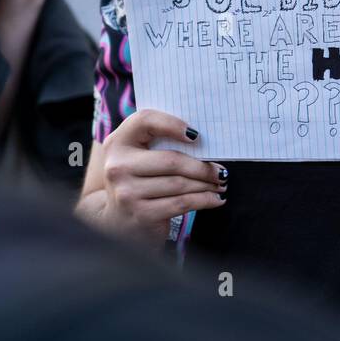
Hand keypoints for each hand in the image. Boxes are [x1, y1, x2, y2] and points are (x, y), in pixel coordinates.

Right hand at [100, 110, 226, 238]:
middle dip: (203, 166)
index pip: (145, 120)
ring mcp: (127, 192)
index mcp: (118, 143)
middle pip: (172, 160)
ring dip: (207, 184)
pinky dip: (204, 200)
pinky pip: (182, 203)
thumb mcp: (139, 157)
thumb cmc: (139, 180)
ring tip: (220, 184)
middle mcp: (118, 166)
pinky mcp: (141, 214)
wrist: (118, 220)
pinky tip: (215, 199)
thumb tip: (206, 142)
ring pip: (180, 183)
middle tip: (222, 171)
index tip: (196, 135)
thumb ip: (160, 143)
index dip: (172, 124)